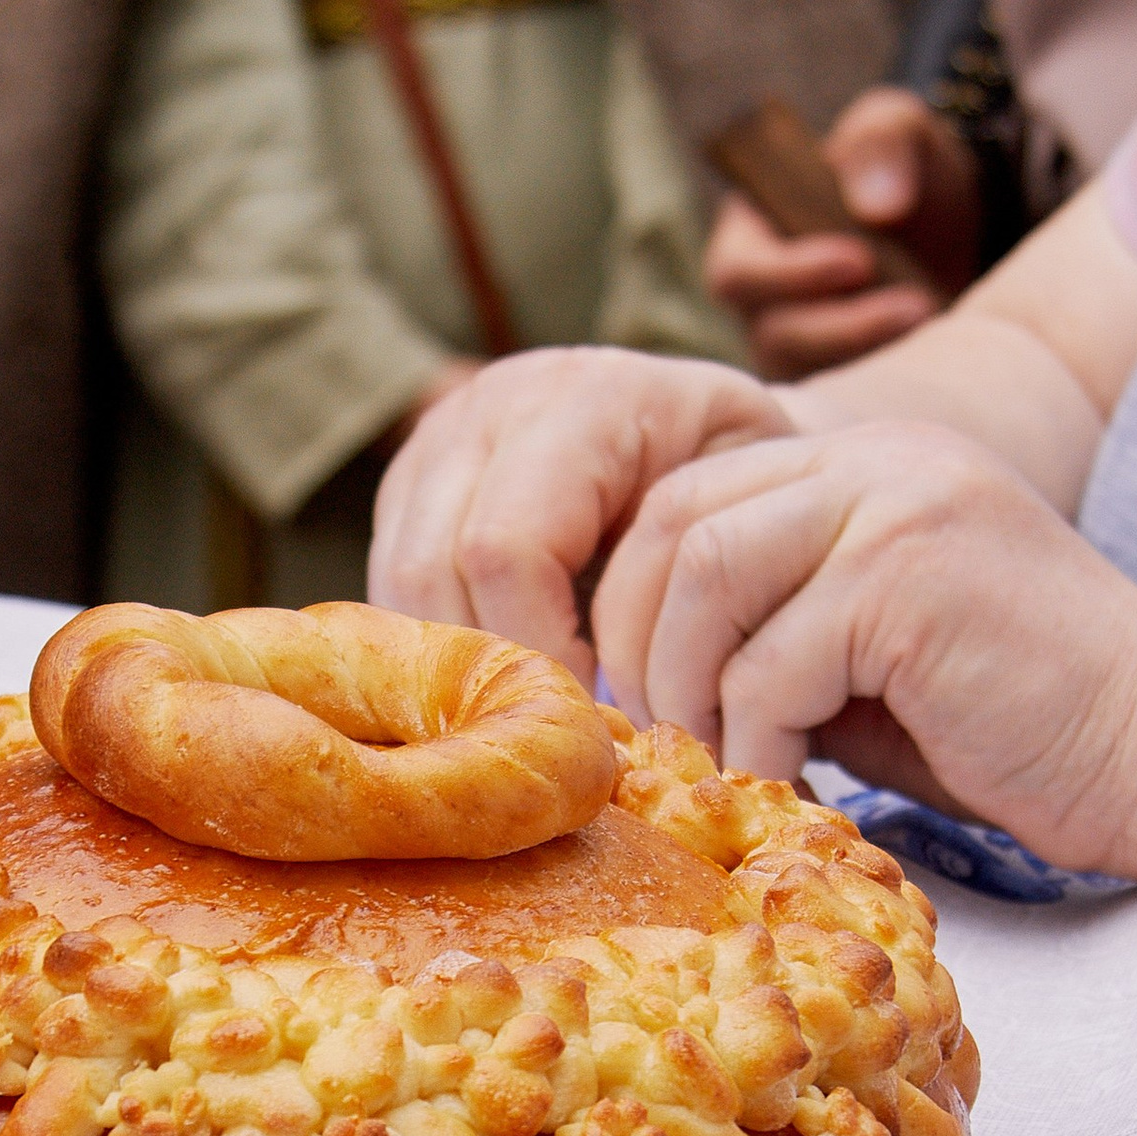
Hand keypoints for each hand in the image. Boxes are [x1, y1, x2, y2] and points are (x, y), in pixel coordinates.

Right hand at [368, 346, 791, 678]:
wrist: (712, 435)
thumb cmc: (746, 491)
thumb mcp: (748, 518)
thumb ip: (688, 587)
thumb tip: (625, 713)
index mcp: (585, 399)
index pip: (507, 548)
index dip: (540, 652)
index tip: (596, 720)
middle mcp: (491, 403)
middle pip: (433, 569)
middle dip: (491, 672)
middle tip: (554, 736)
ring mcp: (435, 437)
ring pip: (396, 584)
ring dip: (455, 668)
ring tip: (530, 714)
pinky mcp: (406, 483)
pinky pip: (389, 586)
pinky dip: (435, 648)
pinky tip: (501, 682)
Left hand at [594, 420, 1136, 874]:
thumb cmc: (1014, 722)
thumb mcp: (866, 654)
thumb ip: (770, 630)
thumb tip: (633, 680)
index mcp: (862, 459)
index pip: (687, 495)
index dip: (632, 600)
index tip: (643, 701)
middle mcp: (877, 456)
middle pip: (675, 522)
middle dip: (638, 645)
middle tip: (662, 743)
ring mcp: (898, 504)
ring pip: (705, 581)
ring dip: (688, 693)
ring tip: (720, 770)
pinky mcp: (912, 576)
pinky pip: (770, 664)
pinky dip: (758, 743)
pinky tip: (791, 789)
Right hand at [706, 89, 981, 379]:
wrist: (956, 219)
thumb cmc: (906, 165)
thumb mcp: (898, 128)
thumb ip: (882, 141)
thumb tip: (877, 206)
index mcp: (750, 237)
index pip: (737, 275)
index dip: (791, 274)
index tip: (860, 260)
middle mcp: (764, 304)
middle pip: (775, 339)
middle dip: (846, 327)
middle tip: (918, 305)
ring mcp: (803, 350)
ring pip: (817, 378)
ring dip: (876, 356)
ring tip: (935, 319)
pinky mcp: (846, 381)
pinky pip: (855, 403)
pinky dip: (895, 382)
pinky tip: (941, 356)